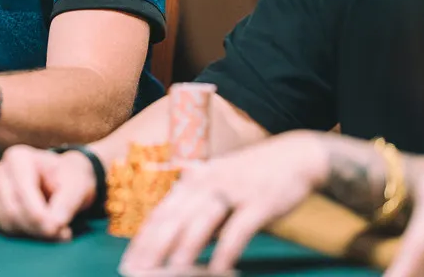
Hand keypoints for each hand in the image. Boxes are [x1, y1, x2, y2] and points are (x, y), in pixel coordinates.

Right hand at [0, 145, 95, 239]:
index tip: (61, 229)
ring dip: (32, 232)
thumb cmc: (68, 177)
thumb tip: (53, 225)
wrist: (62, 179)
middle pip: (12, 210)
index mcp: (18, 158)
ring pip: (6, 221)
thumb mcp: (76, 186)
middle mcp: (0, 171)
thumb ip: (66, 204)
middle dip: (37, 227)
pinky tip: (39, 228)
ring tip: (53, 230)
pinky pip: (3, 227)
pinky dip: (23, 233)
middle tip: (61, 232)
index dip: (40, 216)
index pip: (22, 193)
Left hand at [121, 130, 327, 274]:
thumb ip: (196, 211)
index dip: (143, 238)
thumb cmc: (250, 178)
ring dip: (185, 247)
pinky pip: (239, 228)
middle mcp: (207, 183)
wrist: (295, 157)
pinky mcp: (259, 202)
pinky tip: (219, 268)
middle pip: (174, 217)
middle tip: (139, 271)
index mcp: (194, 181)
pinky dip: (227, 249)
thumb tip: (173, 242)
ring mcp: (233, 191)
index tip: (129, 261)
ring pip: (202, 221)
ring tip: (170, 271)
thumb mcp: (216, 187)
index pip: (161, 212)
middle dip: (154, 246)